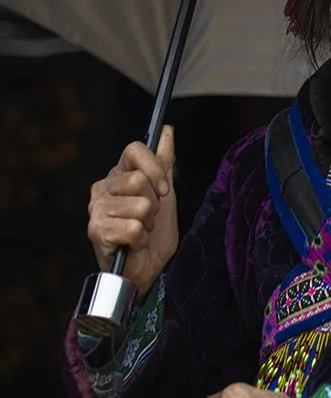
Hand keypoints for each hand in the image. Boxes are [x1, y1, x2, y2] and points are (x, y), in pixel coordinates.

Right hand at [87, 126, 177, 296]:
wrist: (147, 266)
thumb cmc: (154, 231)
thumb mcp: (165, 194)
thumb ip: (164, 162)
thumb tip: (166, 130)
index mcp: (118, 175)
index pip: (134, 149)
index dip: (154, 168)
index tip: (165, 190)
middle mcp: (102, 188)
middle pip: (139, 179)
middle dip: (154, 203)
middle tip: (148, 217)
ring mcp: (96, 209)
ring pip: (140, 205)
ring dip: (148, 223)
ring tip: (140, 230)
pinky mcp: (96, 230)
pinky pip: (133, 228)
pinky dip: (140, 239)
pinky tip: (132, 243)